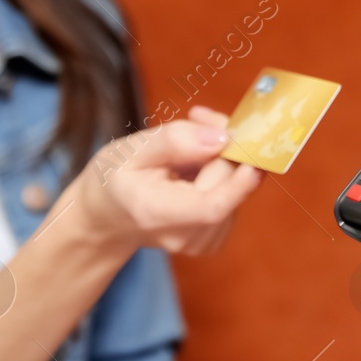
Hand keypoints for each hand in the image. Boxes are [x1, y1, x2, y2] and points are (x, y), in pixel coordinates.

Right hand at [69, 105, 261, 255]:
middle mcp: (181, 236)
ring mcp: (199, 243)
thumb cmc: (115, 177)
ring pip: (234, 191)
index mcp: (155, 212)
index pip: (210, 208)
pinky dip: (224, 176)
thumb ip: (173, 140)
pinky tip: (196, 168)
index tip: (253, 158)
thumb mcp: (130, 149)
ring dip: (223, 160)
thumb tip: (221, 138)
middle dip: (225, 148)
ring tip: (187, 147)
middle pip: (226, 189)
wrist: (107, 215)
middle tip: (199, 117)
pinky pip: (233, 199)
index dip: (239, 184)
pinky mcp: (212, 239)